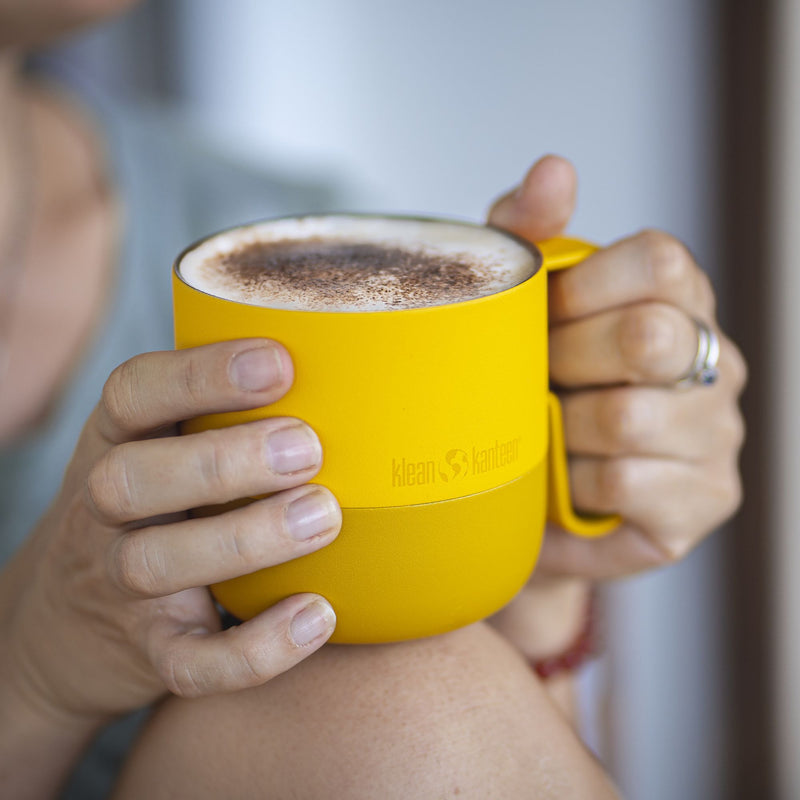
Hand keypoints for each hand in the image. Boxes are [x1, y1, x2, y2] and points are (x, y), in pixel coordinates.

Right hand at [0, 340, 339, 725]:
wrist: (64, 624)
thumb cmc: (150, 511)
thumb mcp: (158, 450)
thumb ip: (219, 414)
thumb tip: (342, 369)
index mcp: (116, 442)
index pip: (132, 394)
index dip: (200, 374)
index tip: (279, 362)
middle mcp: (106, 510)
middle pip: (133, 478)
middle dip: (221, 461)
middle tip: (307, 448)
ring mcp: (120, 585)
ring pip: (157, 564)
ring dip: (246, 539)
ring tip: (323, 516)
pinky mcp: (149, 652)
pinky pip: (189, 663)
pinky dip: (254, 650)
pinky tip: (316, 616)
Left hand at [489, 155, 745, 580]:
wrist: (536, 496)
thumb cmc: (534, 386)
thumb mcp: (519, 303)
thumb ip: (530, 233)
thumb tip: (554, 169)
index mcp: (679, 300)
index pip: (660, 262)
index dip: (582, 291)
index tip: (542, 318)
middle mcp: (714, 358)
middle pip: (648, 336)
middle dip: (565, 362)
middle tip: (538, 381)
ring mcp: (720, 432)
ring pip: (626, 418)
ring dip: (561, 429)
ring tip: (548, 433)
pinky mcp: (706, 498)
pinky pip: (622, 481)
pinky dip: (572, 481)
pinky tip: (567, 479)